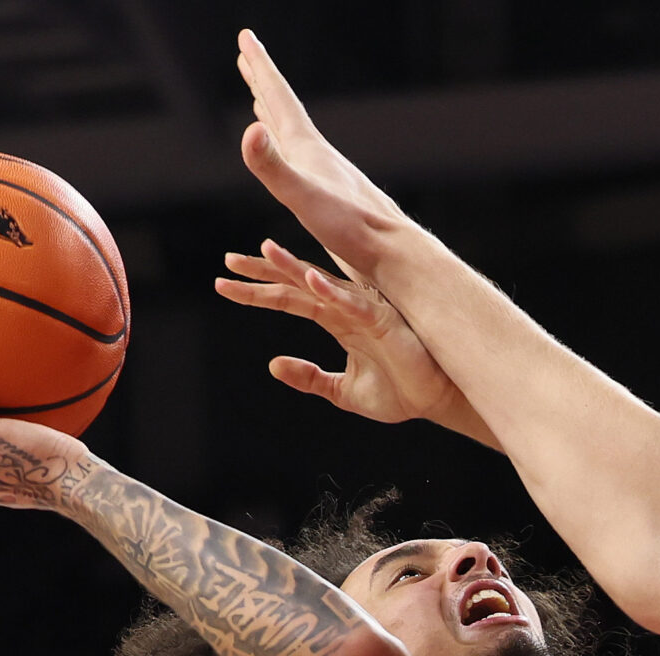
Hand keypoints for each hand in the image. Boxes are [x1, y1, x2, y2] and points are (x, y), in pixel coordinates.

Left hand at [214, 239, 491, 440]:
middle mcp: (347, 308)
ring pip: (322, 283)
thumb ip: (310, 378)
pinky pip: (354, 303)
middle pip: (297, 283)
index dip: (257, 292)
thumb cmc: (399, 391)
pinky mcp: (384, 321)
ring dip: (292, 267)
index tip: (223, 285)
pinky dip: (333, 292)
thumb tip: (273, 365)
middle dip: (263, 271)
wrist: (437, 401)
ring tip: (264, 250)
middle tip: (228, 261)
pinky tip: (310, 281)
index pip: (289, 299)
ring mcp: (365, 311)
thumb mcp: (343, 391)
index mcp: (337, 320)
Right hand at [233, 30, 405, 280]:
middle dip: (263, 81)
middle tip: (246, 54)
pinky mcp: (333, 200)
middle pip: (284, 109)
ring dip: (273, 115)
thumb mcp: (304, 197)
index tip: (244, 36)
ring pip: (292, 135)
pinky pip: (302, 164)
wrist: (397, 258)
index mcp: (309, 149)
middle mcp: (319, 157)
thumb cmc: (352, 231)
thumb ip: (274, 166)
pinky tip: (291, 157)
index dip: (260, 67)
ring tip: (260, 101)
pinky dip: (288, 151)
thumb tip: (250, 130)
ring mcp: (327, 178)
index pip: (279, 98)